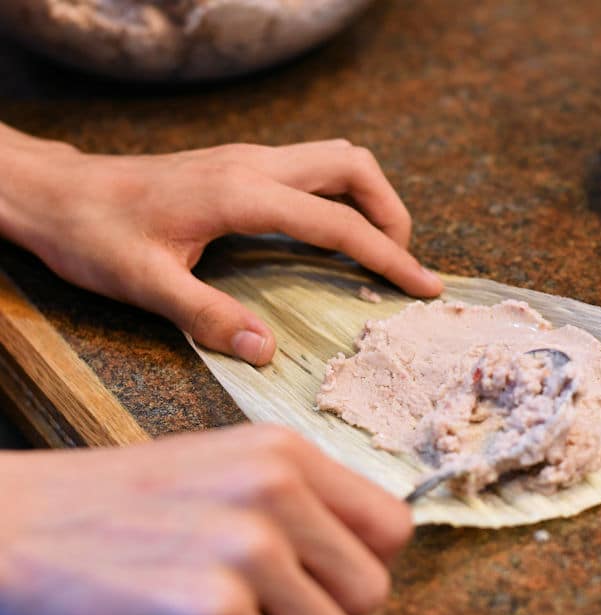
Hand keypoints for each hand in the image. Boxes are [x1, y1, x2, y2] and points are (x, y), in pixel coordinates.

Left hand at [0, 125, 442, 364]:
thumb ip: (207, 316)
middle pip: (352, 166)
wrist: (57, 192)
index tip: (424, 285)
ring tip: (376, 248)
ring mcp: (249, 159)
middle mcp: (254, 165)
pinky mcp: (241, 165)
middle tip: (399, 264)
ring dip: (370, 197)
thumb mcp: (144, 284)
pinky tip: (331, 235)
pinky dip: (342, 196)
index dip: (388, 255)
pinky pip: (313, 167)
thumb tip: (267, 352)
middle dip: (391, 213)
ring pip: (337, 158)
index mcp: (241, 194)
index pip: (336, 222)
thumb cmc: (94, 236)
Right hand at [0, 424, 411, 614]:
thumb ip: (300, 502)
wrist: (16, 526)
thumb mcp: (224, 469)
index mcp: (286, 453)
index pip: (394, 525)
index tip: (326, 577)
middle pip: (373, 590)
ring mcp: (245, 551)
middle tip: (272, 612)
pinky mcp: (210, 613)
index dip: (366, 563)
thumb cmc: (124, 503)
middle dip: (328, 613)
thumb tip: (370, 556)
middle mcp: (275, 491)